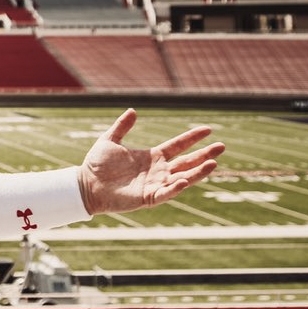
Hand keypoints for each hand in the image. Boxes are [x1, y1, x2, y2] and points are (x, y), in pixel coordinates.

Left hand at [78, 109, 224, 214]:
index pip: (178, 146)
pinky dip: (176, 187)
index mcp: (152, 157)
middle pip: (187, 162)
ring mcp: (155, 184)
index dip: (192, 138)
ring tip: (214, 164)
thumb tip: (133, 111)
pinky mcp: (148, 197)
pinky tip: (185, 180)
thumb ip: (121, 127)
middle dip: (204, 155)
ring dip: (198, 172)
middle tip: (222, 146)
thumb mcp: (109, 140)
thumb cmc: (96, 165)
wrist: (85, 184)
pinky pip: (166, 193)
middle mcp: (158, 170)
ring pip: (183, 177)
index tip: (208, 129)